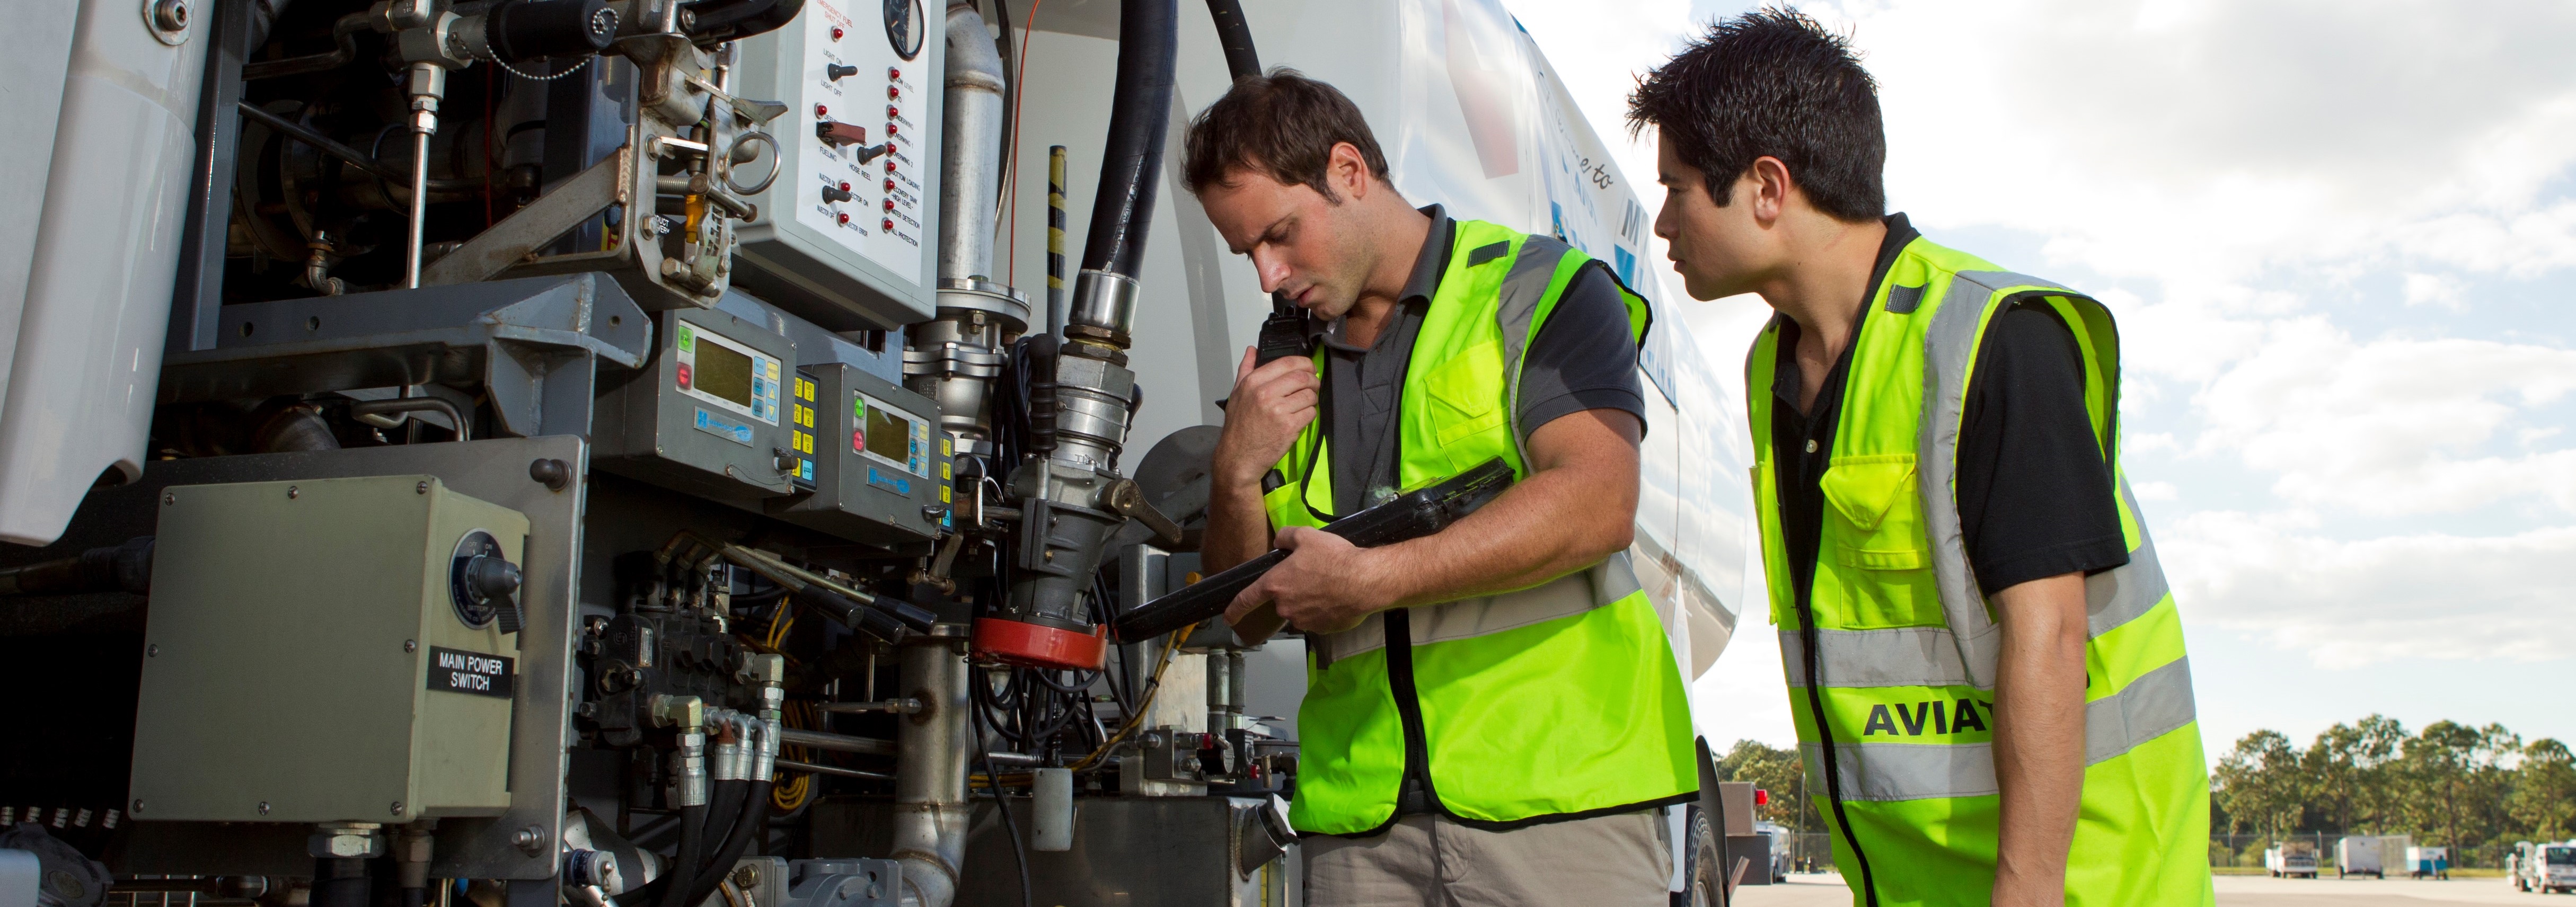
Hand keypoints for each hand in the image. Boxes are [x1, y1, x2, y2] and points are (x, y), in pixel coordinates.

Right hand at [1213, 346, 1318, 488]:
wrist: (1238, 457)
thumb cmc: (1238, 427)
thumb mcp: (1236, 394)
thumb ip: (1246, 370)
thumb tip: (1251, 349)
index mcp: (1253, 382)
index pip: (1287, 363)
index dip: (1304, 363)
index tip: (1309, 368)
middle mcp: (1265, 393)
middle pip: (1302, 377)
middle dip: (1313, 380)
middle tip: (1314, 385)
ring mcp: (1278, 410)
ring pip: (1309, 395)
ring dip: (1312, 399)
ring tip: (1305, 404)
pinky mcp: (1289, 427)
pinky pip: (1311, 413)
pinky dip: (1310, 414)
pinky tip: (1301, 418)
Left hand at [1224, 527, 1394, 634]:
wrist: (1366, 581)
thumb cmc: (1334, 558)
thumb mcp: (1307, 536)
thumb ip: (1286, 537)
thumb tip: (1279, 541)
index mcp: (1275, 585)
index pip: (1246, 600)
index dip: (1234, 610)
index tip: (1228, 618)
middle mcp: (1285, 607)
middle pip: (1282, 600)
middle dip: (1292, 590)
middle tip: (1314, 575)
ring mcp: (1303, 621)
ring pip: (1300, 609)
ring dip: (1308, 600)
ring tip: (1329, 585)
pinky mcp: (1321, 629)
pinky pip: (1317, 618)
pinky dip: (1323, 609)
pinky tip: (1337, 597)